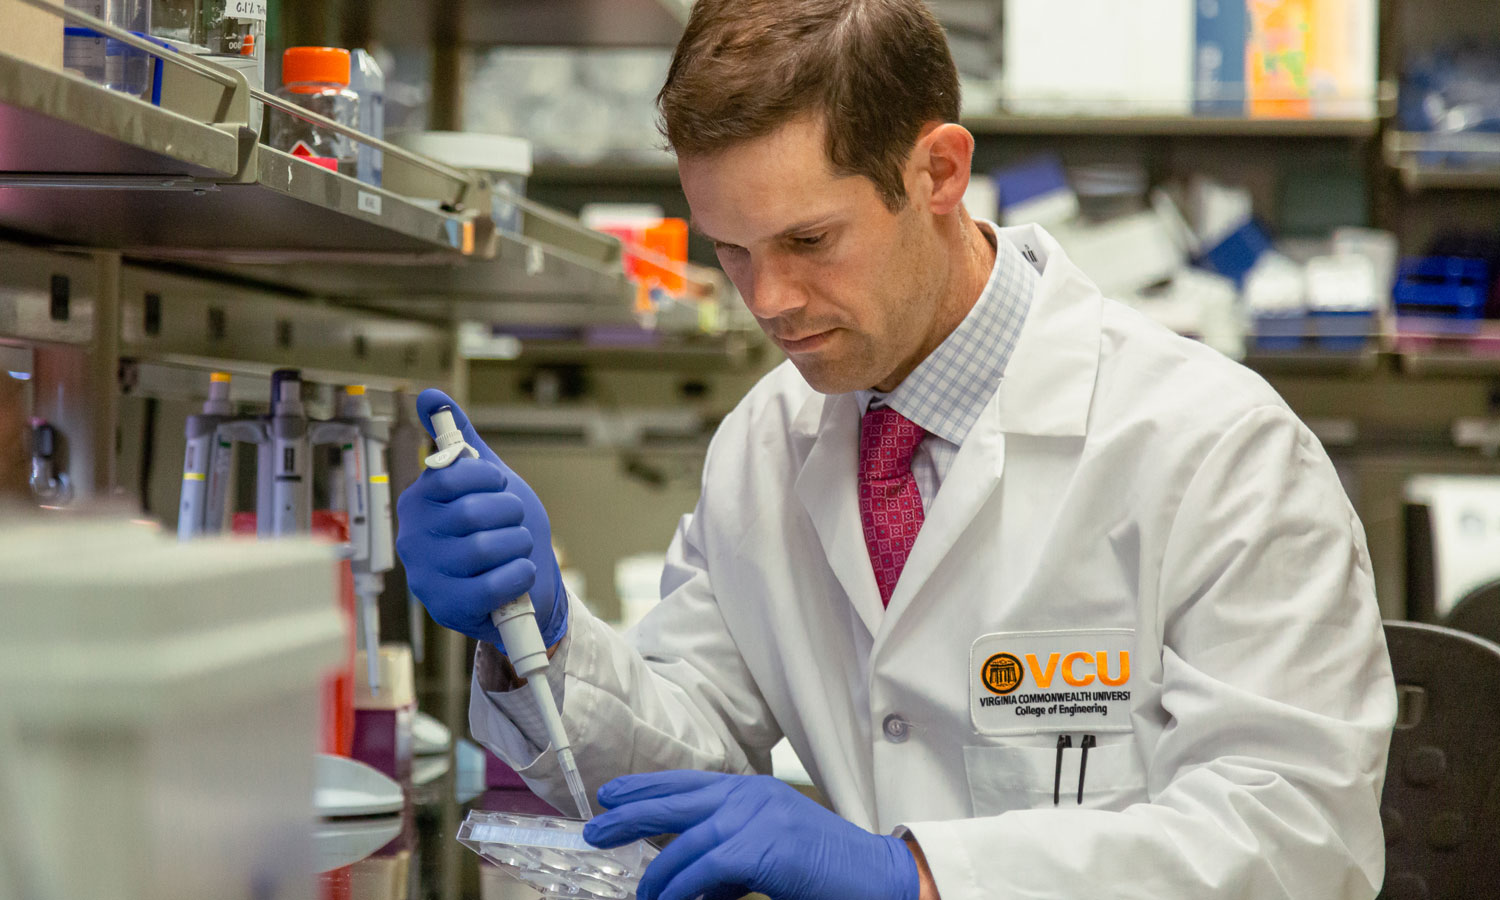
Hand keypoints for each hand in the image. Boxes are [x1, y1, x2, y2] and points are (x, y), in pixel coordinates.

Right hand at [394, 389, 566, 650]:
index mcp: (419, 502)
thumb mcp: (486, 481)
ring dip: (518, 546)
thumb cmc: (501, 530)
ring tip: (515, 551)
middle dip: (511, 514)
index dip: (490, 479)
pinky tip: (519, 573)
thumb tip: (429, 394)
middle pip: (474, 512)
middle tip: (514, 524)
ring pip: (486, 548)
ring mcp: (426, 575)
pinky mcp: (446, 608)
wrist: (524, 586)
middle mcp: (413, 538)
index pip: (453, 474)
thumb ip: (461, 439)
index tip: (499, 487)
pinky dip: (519, 575)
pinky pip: (492, 585)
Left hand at [583, 771, 918, 899]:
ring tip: (642, 895)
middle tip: (595, 829)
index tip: (611, 795)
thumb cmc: (825, 871)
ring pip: (685, 842)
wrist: (878, 878)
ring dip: (658, 874)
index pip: (686, 782)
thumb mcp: (769, 853)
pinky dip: (681, 889)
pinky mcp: (762, 846)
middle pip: (675, 799)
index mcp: (752, 790)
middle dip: (630, 815)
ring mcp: (757, 817)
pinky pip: (703, 869)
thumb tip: (690, 882)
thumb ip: (729, 858)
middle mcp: (750, 795)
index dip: (646, 788)